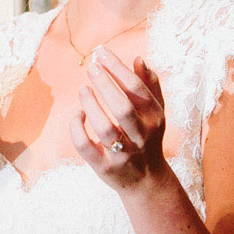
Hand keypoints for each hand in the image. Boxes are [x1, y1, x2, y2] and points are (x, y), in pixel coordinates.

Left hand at [71, 49, 167, 192]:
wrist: (146, 181)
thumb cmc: (148, 137)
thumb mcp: (155, 112)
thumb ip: (150, 85)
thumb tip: (138, 58)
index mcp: (154, 118)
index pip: (137, 88)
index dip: (118, 68)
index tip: (101, 53)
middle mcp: (141, 136)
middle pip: (123, 108)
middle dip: (105, 85)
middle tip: (91, 68)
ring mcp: (123, 154)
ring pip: (105, 128)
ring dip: (91, 105)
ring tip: (82, 89)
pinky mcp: (104, 168)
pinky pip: (86, 147)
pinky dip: (77, 129)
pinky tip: (77, 115)